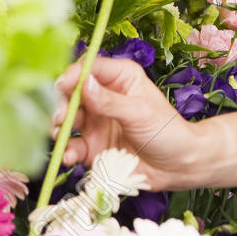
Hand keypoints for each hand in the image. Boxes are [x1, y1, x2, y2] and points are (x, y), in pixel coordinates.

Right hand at [51, 55, 207, 191]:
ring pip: (66, 119)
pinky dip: (67, 150)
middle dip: (61, 104)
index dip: (72, 75)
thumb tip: (84, 83)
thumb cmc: (167, 131)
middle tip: (59, 116)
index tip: (60, 86)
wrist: (177, 167)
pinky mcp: (91, 147)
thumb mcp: (140, 112)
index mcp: (120, 78)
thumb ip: (110, 101)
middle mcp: (103, 97)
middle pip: (71, 94)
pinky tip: (70, 156)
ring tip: (60, 134)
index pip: (89, 68)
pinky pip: (72, 146)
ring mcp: (95, 122)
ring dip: (59, 126)